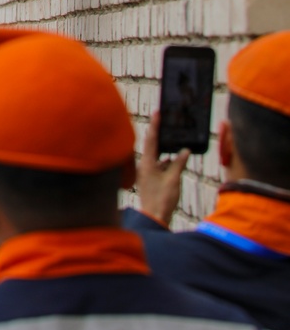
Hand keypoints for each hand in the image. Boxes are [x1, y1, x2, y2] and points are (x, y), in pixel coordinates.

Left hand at [136, 113, 189, 227]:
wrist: (154, 218)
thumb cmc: (161, 199)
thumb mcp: (173, 179)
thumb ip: (179, 163)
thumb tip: (184, 150)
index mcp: (146, 163)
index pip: (151, 139)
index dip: (155, 125)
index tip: (158, 112)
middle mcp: (144, 165)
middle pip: (152, 146)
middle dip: (160, 135)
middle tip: (166, 122)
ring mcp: (146, 173)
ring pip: (157, 156)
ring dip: (165, 150)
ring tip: (175, 140)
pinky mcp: (150, 180)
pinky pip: (159, 165)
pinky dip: (166, 161)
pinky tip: (174, 160)